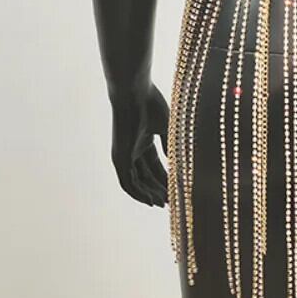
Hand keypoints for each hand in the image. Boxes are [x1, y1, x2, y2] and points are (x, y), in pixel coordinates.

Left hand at [110, 83, 169, 206]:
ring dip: (150, 194)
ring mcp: (124, 155)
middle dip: (159, 188)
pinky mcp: (118, 159)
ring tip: (164, 203)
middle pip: (147, 176)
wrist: (133, 93)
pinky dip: (139, 194)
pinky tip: (151, 201)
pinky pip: (127, 183)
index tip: (178, 189)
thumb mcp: (166, 127)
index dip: (166, 177)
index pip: (155, 165)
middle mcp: (132, 150)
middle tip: (173, 201)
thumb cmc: (150, 103)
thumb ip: (170, 144)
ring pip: (137, 182)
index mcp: (143, 140)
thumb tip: (177, 161)